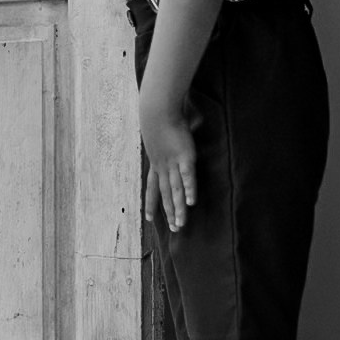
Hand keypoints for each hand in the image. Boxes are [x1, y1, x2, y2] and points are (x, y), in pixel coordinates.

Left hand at [141, 108, 196, 231]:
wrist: (158, 110)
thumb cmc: (160, 118)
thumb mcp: (160, 132)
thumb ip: (168, 137)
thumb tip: (175, 129)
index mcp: (155, 162)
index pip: (152, 188)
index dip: (151, 203)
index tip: (149, 218)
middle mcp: (163, 167)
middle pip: (166, 194)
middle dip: (169, 212)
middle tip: (175, 229)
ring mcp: (173, 163)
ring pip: (175, 190)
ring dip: (178, 208)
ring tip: (181, 224)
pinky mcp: (185, 156)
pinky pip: (187, 177)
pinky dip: (188, 190)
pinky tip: (191, 203)